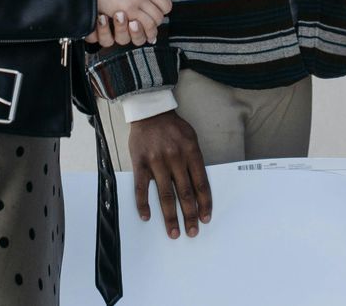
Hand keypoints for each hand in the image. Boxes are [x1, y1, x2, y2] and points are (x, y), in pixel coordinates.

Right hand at [90, 0, 173, 45]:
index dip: (161, 11)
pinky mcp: (124, 10)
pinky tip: (132, 31)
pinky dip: (138, 32)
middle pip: (161, 14)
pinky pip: (140, 27)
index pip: (165, 2)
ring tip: (140, 28)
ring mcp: (134, 0)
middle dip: (155, 21)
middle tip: (146, 23)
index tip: (152, 13)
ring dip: (147, 28)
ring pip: (153, 22)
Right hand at [126, 110, 212, 237]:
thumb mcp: (191, 139)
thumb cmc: (173, 128)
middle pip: (185, 192)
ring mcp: (157, 161)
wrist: (150, 112)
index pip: (201, 184)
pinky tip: (146, 216)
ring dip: (170, 216)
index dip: (204, 203)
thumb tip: (200, 190)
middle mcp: (175, 158)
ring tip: (174, 232)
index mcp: (191, 152)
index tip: (205, 218)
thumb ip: (195, 161)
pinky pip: (141, 187)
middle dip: (190, 215)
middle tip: (192, 232)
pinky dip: (143, 204)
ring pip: (165, 194)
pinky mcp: (140, 162)